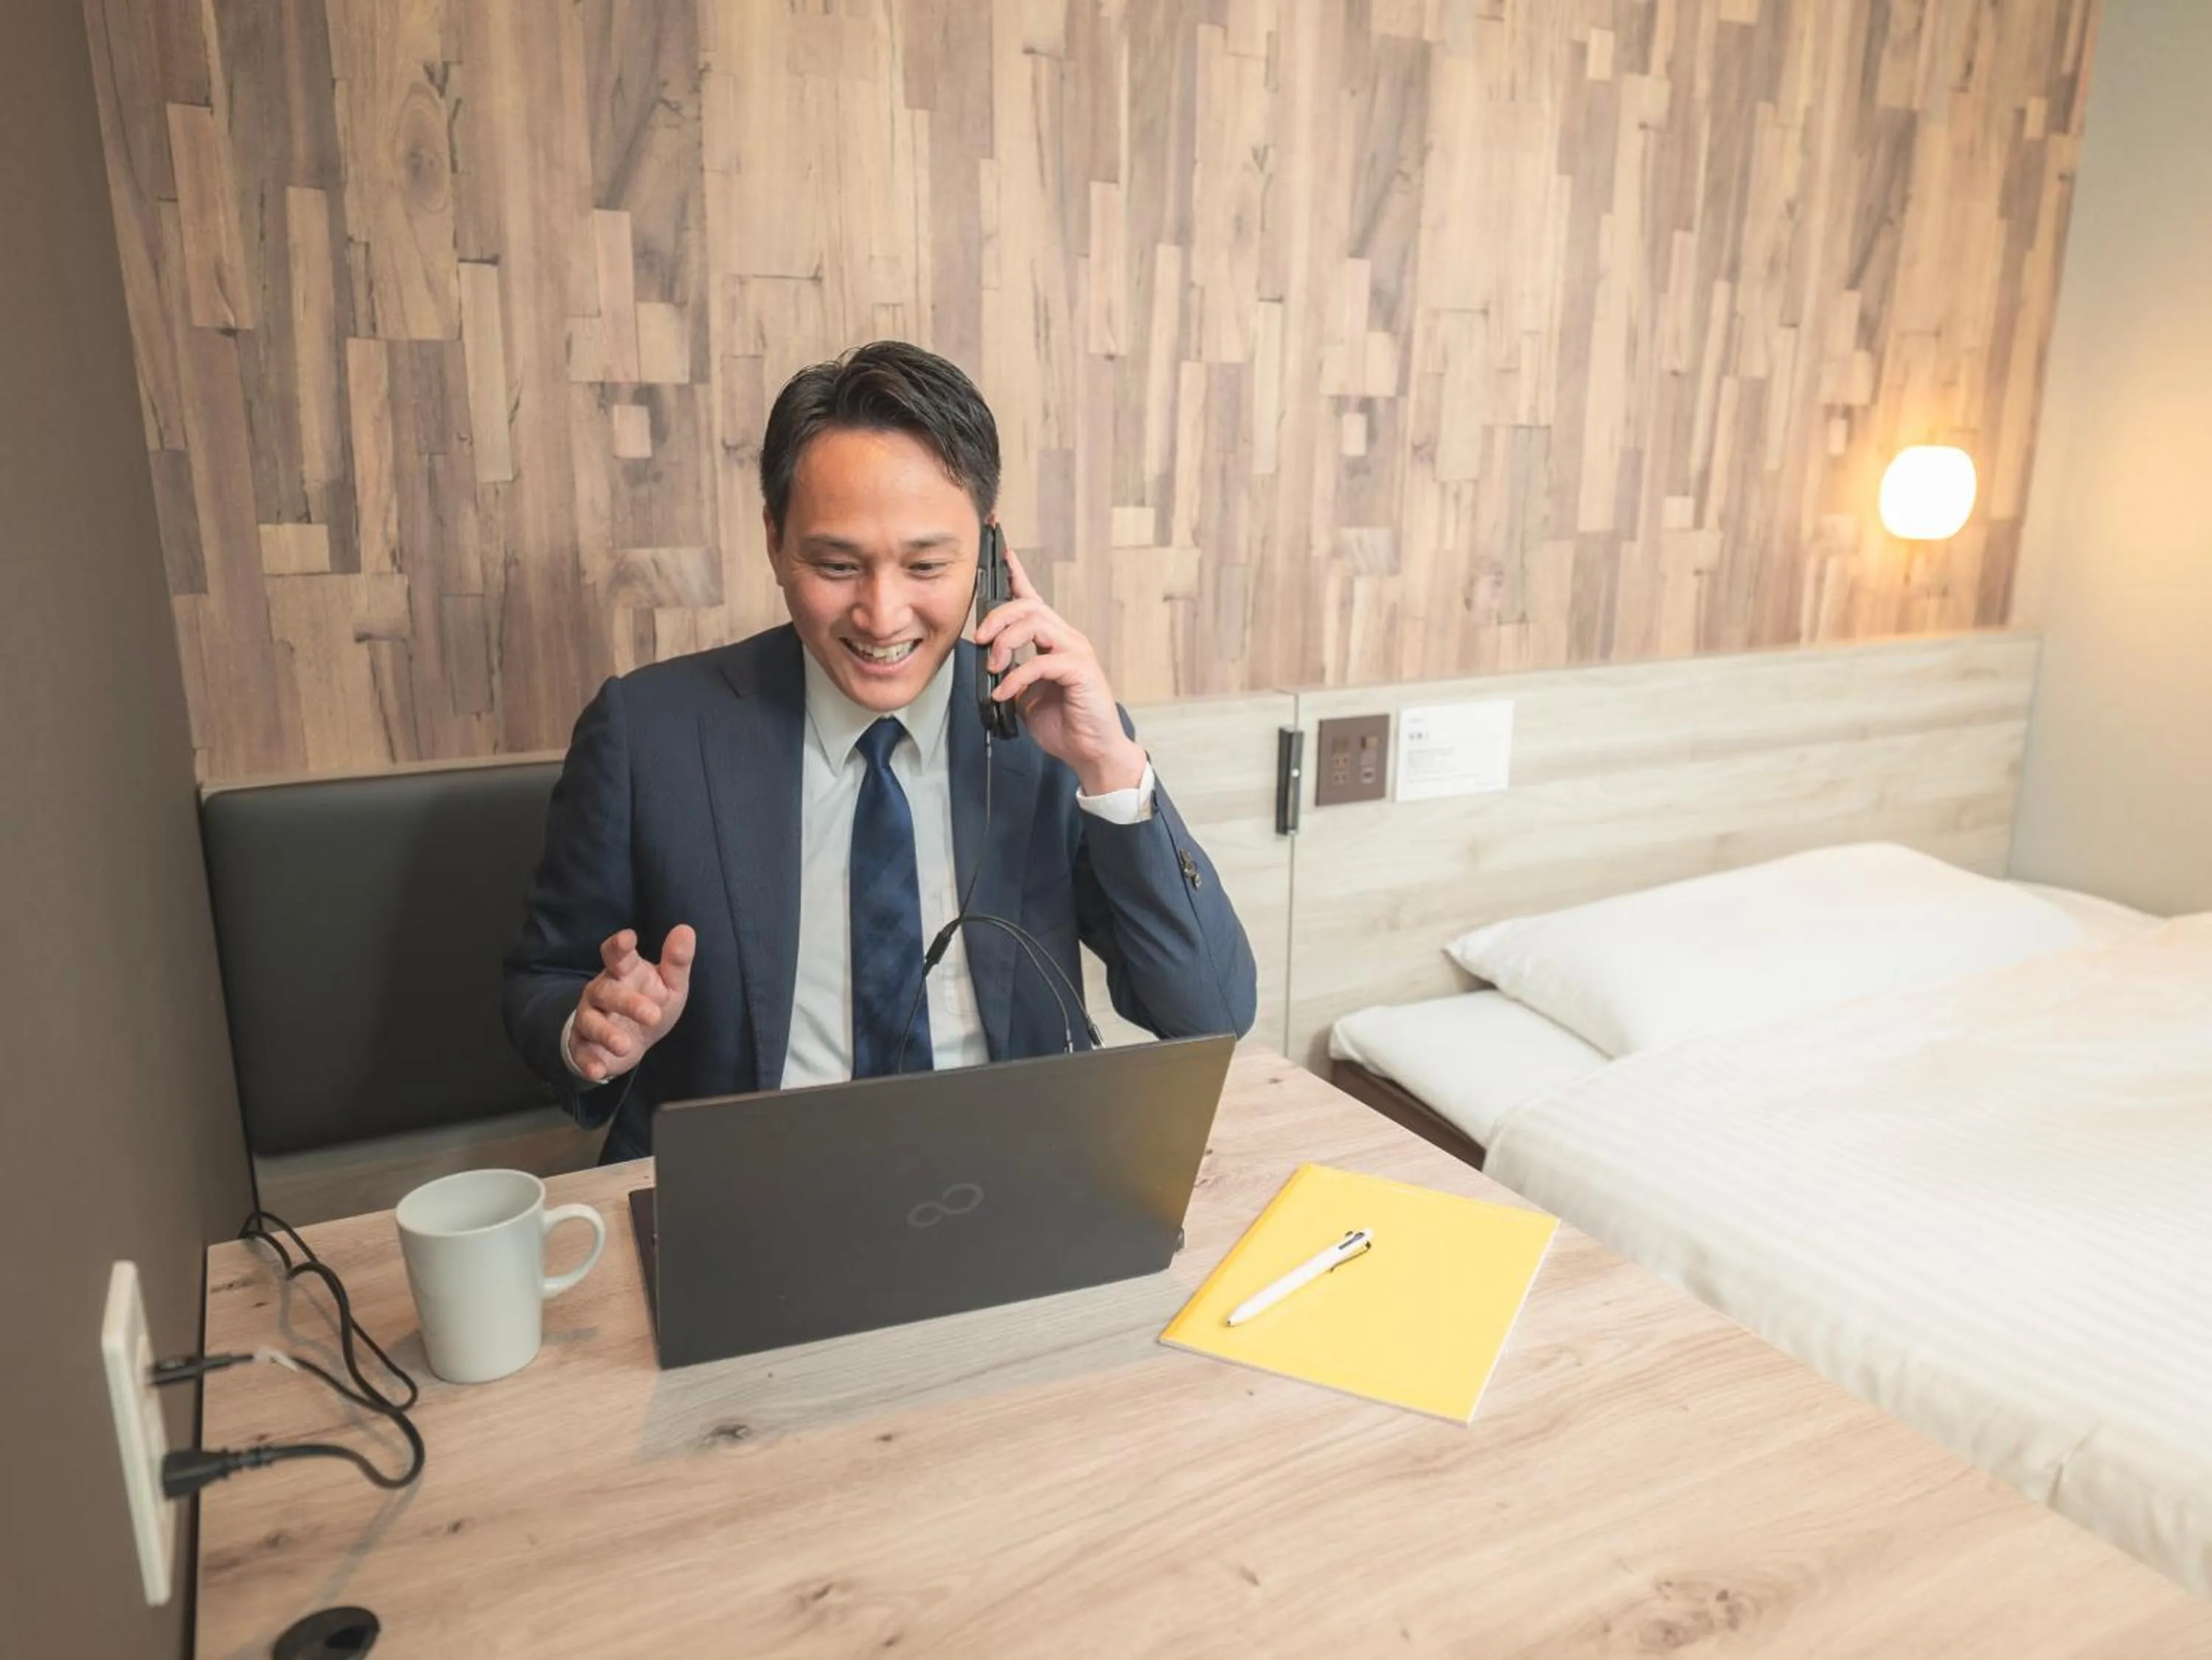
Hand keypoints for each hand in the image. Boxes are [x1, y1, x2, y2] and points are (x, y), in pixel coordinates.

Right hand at [569, 926, 694, 1084]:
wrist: (629, 1041)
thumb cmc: (649, 1003)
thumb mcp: (669, 985)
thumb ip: (677, 961)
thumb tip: (686, 929)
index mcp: (622, 971)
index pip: (617, 954)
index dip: (619, 946)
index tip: (628, 939)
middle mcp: (601, 991)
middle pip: (606, 991)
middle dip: (627, 1002)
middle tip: (652, 1014)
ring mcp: (589, 1017)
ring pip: (591, 1022)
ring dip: (606, 1033)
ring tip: (625, 1046)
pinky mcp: (583, 1045)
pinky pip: (582, 1052)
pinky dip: (588, 1062)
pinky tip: (599, 1070)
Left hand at [974, 545, 1147, 793]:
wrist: (1091, 751)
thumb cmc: (1063, 722)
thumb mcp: (1025, 693)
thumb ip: (1010, 671)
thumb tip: (987, 661)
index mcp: (1052, 640)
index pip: (1032, 598)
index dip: (1016, 572)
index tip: (1000, 550)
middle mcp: (1066, 638)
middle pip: (1028, 606)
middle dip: (997, 617)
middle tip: (979, 640)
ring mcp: (1076, 652)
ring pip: (1035, 623)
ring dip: (1006, 642)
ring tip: (994, 667)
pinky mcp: (1081, 670)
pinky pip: (1042, 661)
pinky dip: (1016, 677)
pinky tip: (1005, 693)